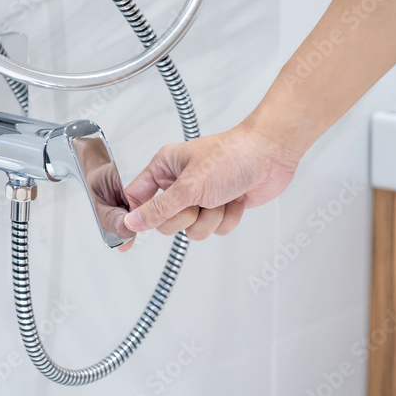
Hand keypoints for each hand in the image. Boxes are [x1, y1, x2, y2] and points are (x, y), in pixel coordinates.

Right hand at [119, 121, 300, 250]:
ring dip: (211, 218)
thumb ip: (159, 208)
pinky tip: (235, 200)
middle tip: (199, 201)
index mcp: (165, 168)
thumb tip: (133, 223)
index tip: (124, 239)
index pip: (137, 196)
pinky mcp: (219, 208)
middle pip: (166, 221)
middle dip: (187, 217)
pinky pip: (214, 230)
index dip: (132, 218)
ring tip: (222, 198)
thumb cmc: (231, 156)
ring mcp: (200, 198)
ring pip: (192, 230)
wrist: (270, 156)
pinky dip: (227, 219)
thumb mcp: (190, 185)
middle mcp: (179, 184)